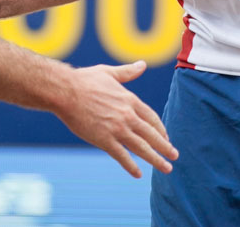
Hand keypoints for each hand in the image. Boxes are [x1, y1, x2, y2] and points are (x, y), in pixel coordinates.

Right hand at [54, 61, 178, 178]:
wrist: (65, 91)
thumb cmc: (84, 80)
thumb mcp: (109, 73)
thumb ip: (127, 72)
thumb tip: (142, 64)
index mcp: (130, 100)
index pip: (151, 118)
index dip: (160, 129)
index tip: (165, 137)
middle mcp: (128, 115)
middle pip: (151, 134)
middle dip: (165, 147)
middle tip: (175, 156)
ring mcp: (117, 129)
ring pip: (142, 148)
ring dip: (156, 159)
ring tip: (167, 168)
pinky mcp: (104, 140)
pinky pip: (122, 156)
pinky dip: (131, 166)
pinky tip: (138, 174)